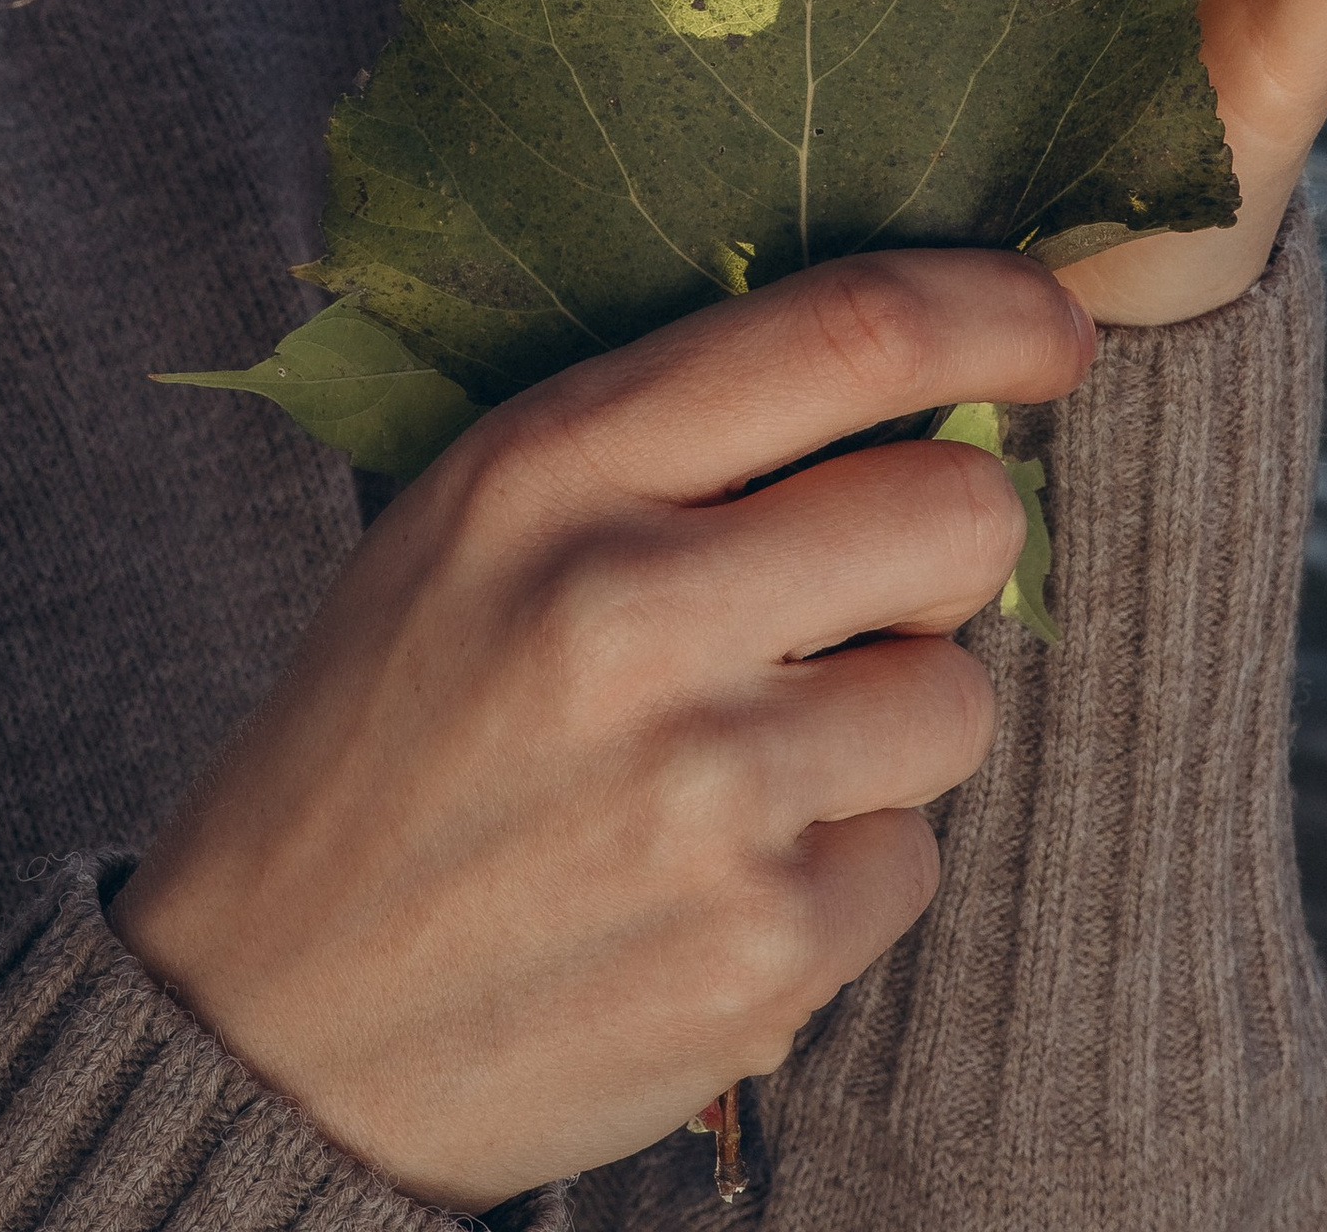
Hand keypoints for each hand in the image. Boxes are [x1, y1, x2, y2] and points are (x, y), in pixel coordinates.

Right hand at [116, 251, 1094, 1212]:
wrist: (275, 1015)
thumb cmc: (394, 731)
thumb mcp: (471, 519)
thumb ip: (663, 440)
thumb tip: (916, 385)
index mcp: (550, 467)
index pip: (843, 331)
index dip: (992, 311)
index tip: (1050, 327)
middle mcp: (629, 608)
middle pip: (957, 512)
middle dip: (953, 541)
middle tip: (874, 584)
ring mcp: (703, 789)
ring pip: (957, 697)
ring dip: (892, 720)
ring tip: (755, 755)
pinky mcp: (758, 950)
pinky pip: (914, 860)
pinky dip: (845, 868)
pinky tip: (720, 876)